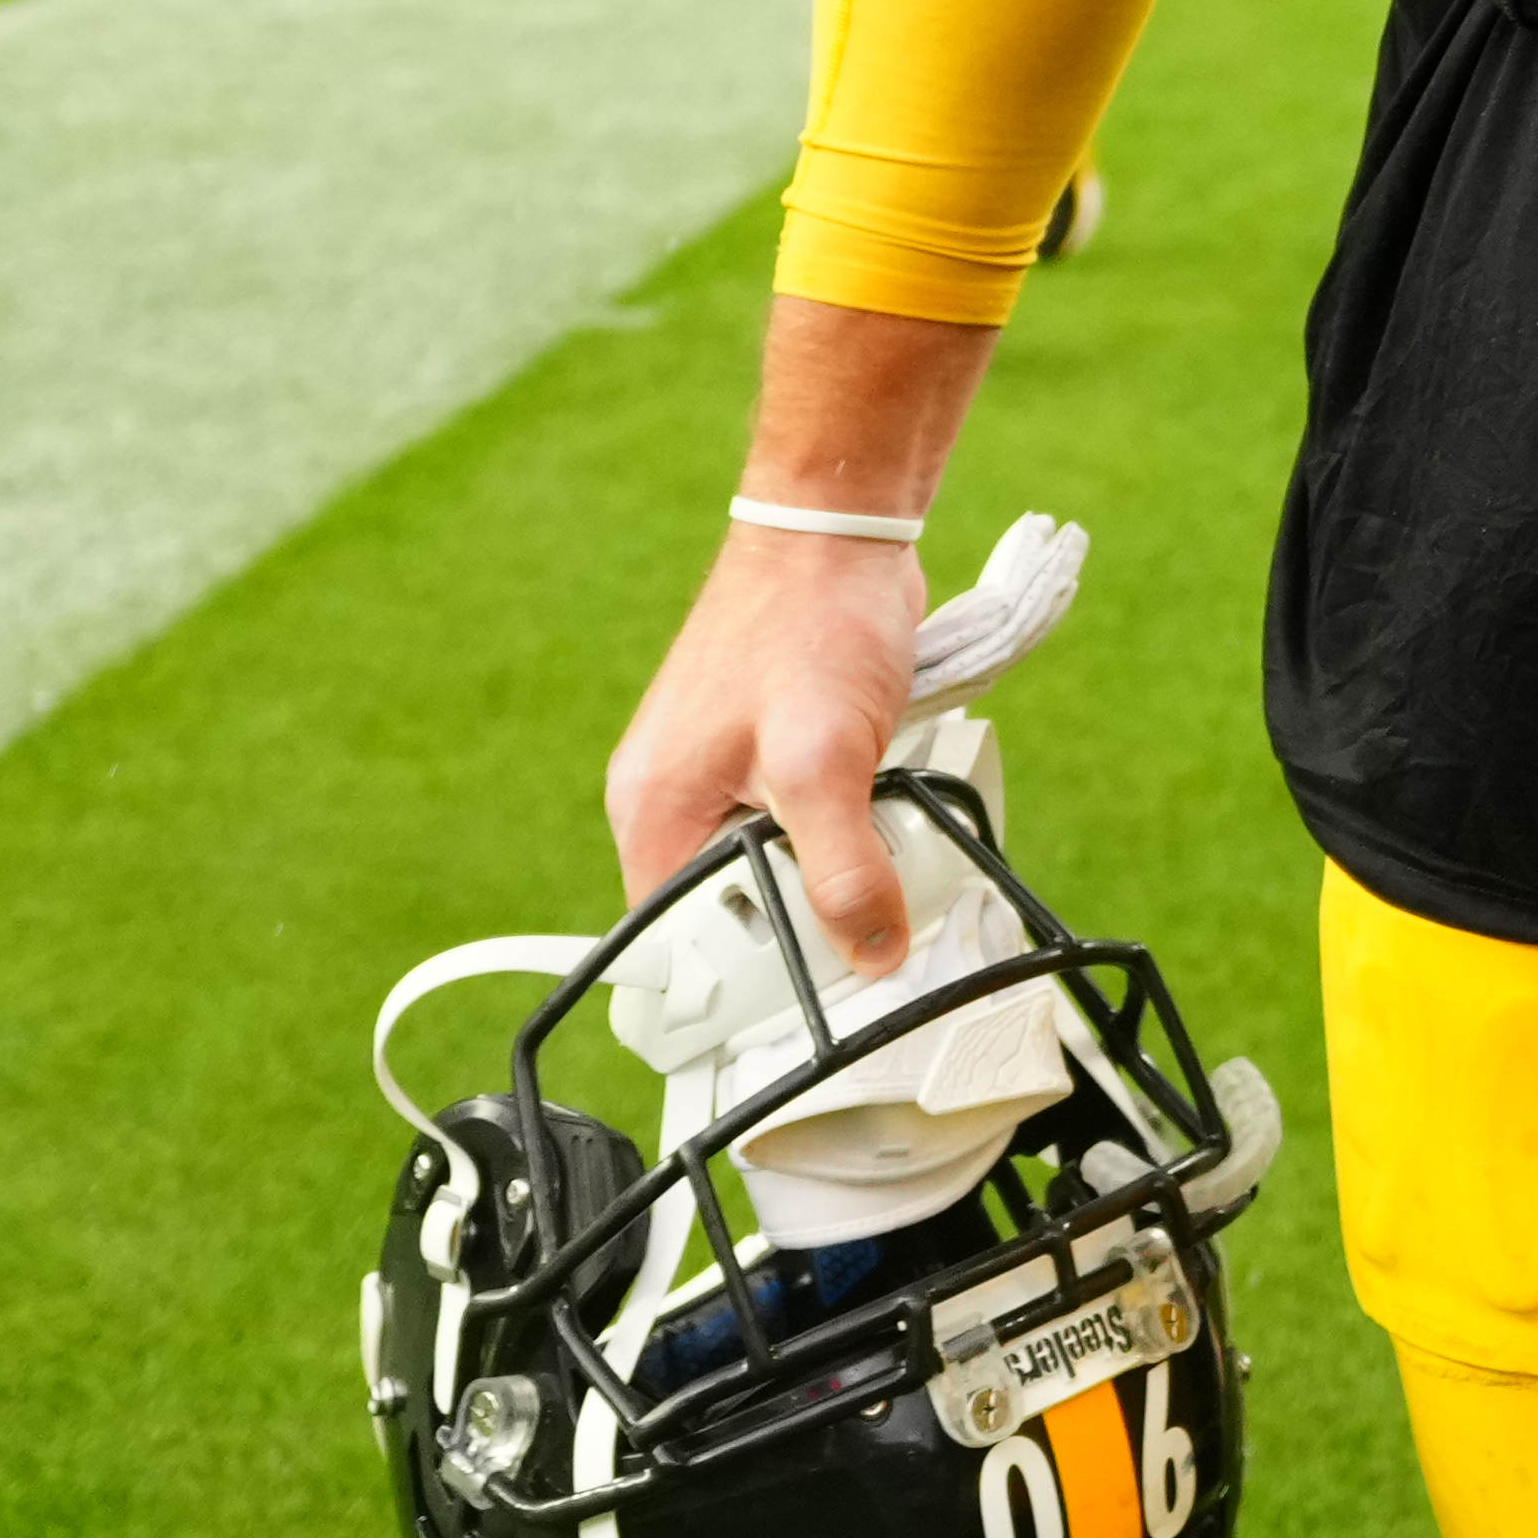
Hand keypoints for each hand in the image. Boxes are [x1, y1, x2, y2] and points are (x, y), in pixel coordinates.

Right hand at [606, 523, 931, 966]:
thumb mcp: (825, 760)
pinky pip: (803, 830)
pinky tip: (883, 822)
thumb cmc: (810, 625)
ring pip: (774, 875)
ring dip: (829, 880)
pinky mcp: (770, 758)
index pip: (670, 945)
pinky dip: (846, 837)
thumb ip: (842, 866)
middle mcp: (676, 803)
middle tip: (862, 936)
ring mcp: (722, 778)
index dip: (732, 985)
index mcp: (655, 814)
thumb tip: (873, 953)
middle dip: (796, 929)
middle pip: (727, 918)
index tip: (800, 1005)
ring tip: (879, 868)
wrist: (838, 532)